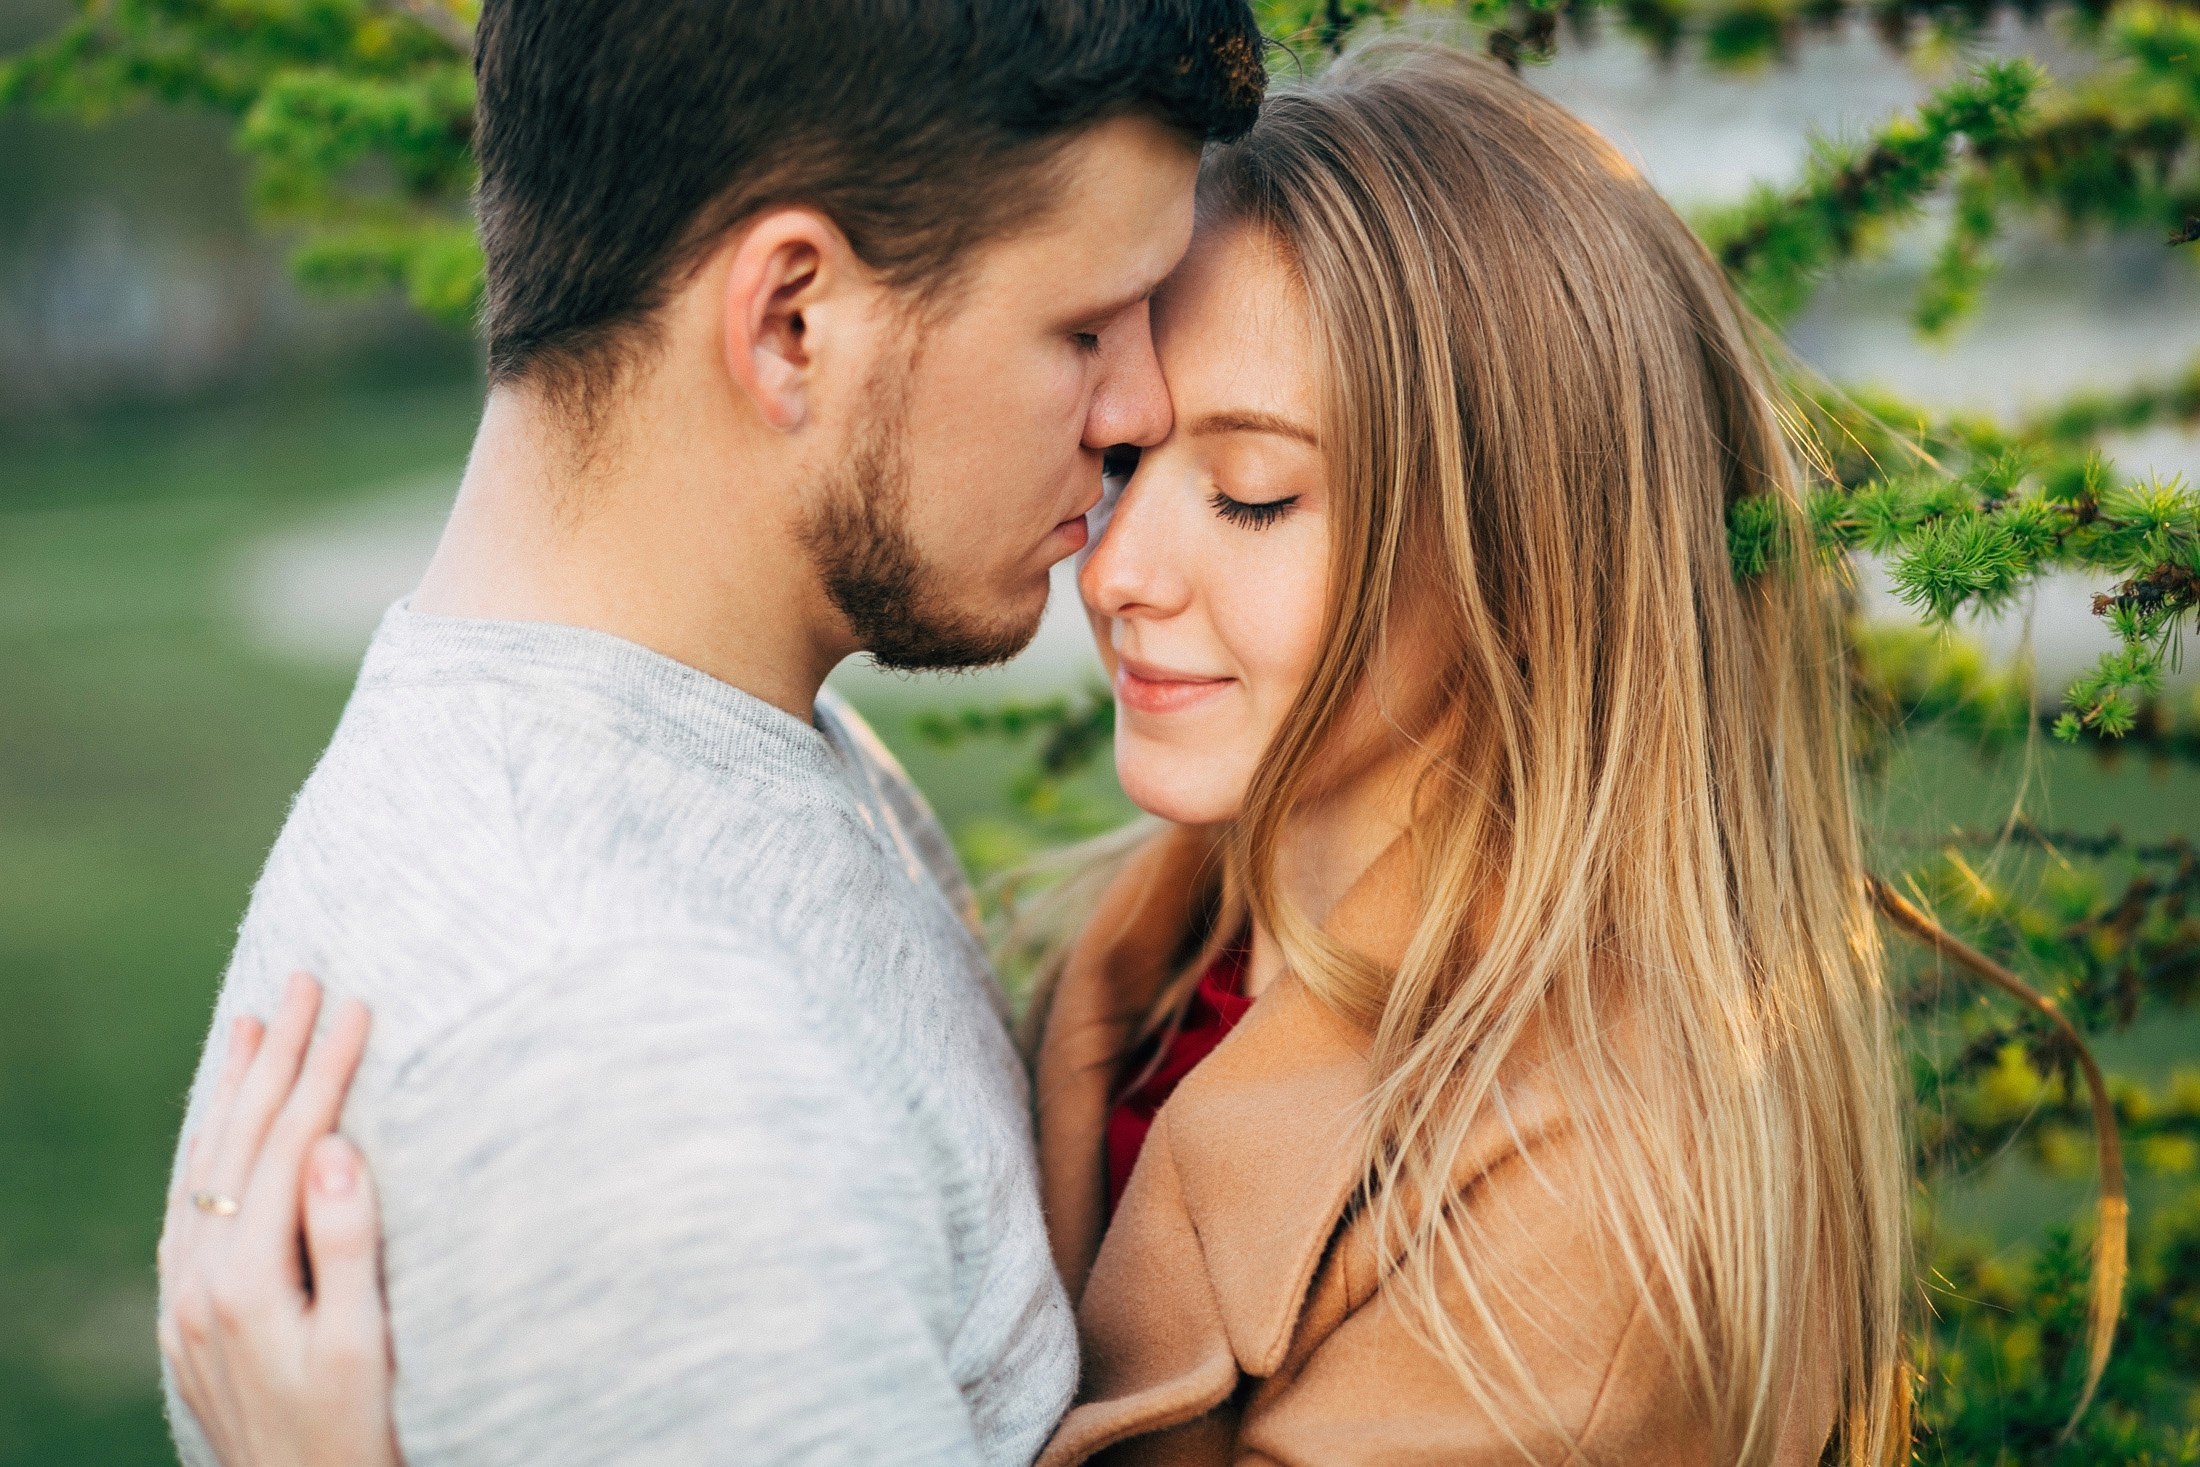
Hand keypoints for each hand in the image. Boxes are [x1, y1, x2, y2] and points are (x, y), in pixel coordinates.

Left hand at [158, 972, 402, 1466]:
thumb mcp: (365, 1346)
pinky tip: (222, 1125)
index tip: (358, 1006)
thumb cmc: (358, 1435)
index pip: (292, 1145)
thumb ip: (346, 1247)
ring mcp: (188, 1302)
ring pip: (204, 1168)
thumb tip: (335, 1148)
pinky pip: (189, 1209)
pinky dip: (209, 1149)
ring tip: (253, 1024)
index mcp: (248, 1284)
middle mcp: (204, 1285)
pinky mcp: (190, 1318)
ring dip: (232, 1091)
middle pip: (239, 1142)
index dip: (325, 1071)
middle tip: (304, 980)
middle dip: (275, 1056)